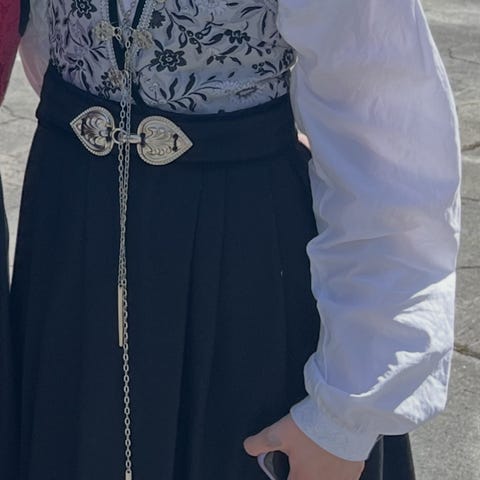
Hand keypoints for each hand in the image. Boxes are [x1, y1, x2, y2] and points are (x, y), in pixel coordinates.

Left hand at [243, 413, 364, 479]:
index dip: (284, 477)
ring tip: (315, 459)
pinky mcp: (355, 471)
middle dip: (303, 473)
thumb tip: (249, 446)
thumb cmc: (314, 427)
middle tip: (300, 462)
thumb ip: (261, 442)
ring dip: (320, 473)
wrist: (344, 416)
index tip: (286, 471)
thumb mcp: (280, 433)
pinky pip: (344, 478)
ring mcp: (342, 479)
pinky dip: (337, 472)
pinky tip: (333, 459)